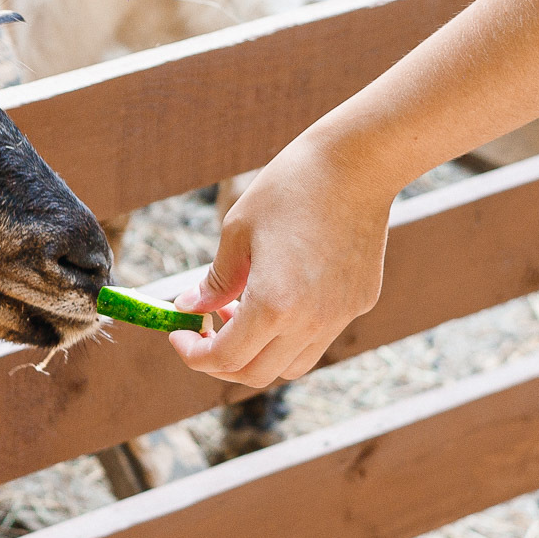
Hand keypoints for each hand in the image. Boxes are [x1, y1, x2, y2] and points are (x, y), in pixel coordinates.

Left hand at [168, 134, 394, 387]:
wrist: (358, 164)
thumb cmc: (290, 189)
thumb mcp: (237, 232)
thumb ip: (215, 280)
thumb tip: (189, 308)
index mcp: (275, 305)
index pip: (225, 358)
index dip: (194, 354)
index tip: (179, 334)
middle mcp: (312, 321)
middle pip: (256, 373)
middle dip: (221, 361)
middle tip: (203, 331)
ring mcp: (340, 315)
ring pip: (291, 364)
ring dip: (258, 352)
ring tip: (239, 312)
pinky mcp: (360, 303)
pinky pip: (318, 337)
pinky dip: (289, 334)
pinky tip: (278, 295)